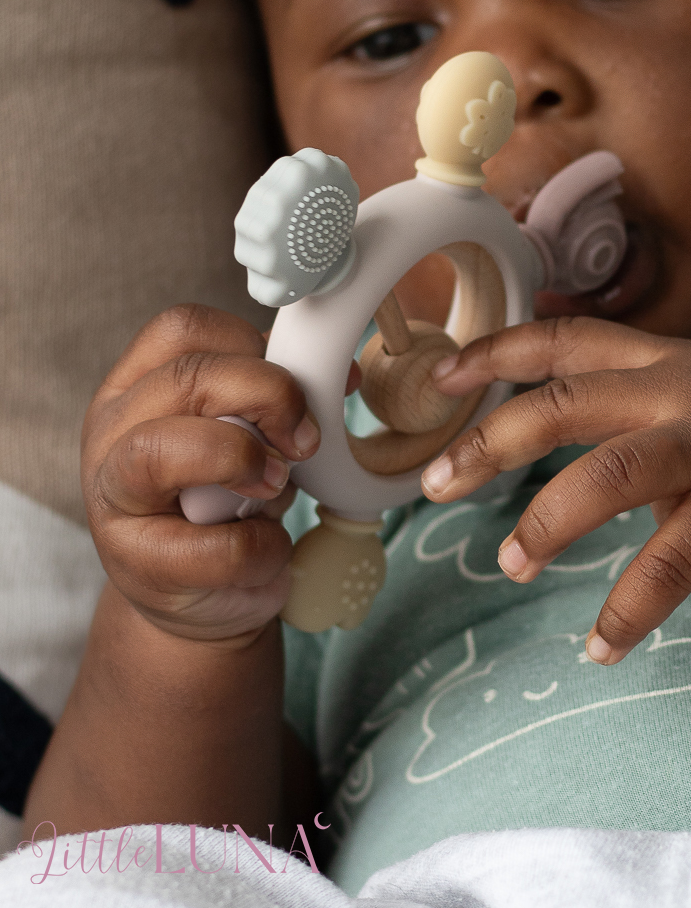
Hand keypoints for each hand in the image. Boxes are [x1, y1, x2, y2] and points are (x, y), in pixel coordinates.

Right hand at [82, 304, 318, 642]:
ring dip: (240, 461)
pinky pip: (214, 546)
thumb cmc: (228, 504)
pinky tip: (267, 548)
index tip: (302, 385)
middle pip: (184, 377)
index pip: (185, 330)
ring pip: (160, 450)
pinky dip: (261, 546)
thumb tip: (341, 376)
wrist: (206, 595)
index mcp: (140, 386)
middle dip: (267, 397)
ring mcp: (114, 499)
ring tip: (275, 486)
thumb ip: (273, 400)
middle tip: (304, 441)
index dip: (252, 345)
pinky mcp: (139, 566)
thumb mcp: (248, 437)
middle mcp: (113, 432)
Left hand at [422, 317, 690, 663]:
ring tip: (510, 565)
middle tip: (434, 484)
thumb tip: (544, 404)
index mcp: (659, 360)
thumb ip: (625, 392)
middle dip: (490, 443)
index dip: (494, 351)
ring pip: (608, 476)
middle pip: (563, 404)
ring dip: (547, 525)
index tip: (438, 375)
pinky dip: (628, 610)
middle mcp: (677, 393)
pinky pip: (670, 565)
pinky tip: (600, 646)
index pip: (562, 340)